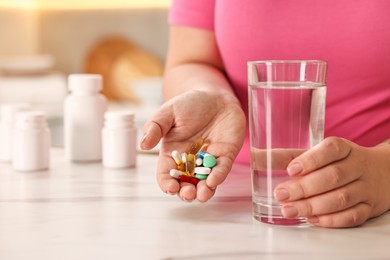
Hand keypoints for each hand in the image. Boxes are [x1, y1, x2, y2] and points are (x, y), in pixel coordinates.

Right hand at [140, 90, 245, 201]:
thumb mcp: (168, 112)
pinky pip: (222, 169)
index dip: (167, 184)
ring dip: (203, 192)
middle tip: (188, 193)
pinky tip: (214, 180)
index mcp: (173, 154)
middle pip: (186, 184)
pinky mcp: (226, 156)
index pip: (166, 175)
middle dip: (186, 193)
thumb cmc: (189, 104)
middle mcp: (190, 162)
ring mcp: (209, 161)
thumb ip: (155, 127)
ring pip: (205, 183)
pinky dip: (219, 176)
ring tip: (202, 195)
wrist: (214, 96)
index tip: (170, 187)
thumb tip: (143, 145)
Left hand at [274, 137, 389, 227]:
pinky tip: (312, 220)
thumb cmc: (340, 162)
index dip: (311, 159)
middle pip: (333, 177)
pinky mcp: (370, 207)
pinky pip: (353, 216)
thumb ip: (288, 156)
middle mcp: (357, 166)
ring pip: (341, 198)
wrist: (383, 172)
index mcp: (344, 148)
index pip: (331, 150)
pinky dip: (332, 220)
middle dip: (304, 188)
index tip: (291, 169)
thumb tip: (255, 156)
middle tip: (281, 195)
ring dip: (313, 206)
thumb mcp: (319, 154)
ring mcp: (366, 187)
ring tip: (289, 210)